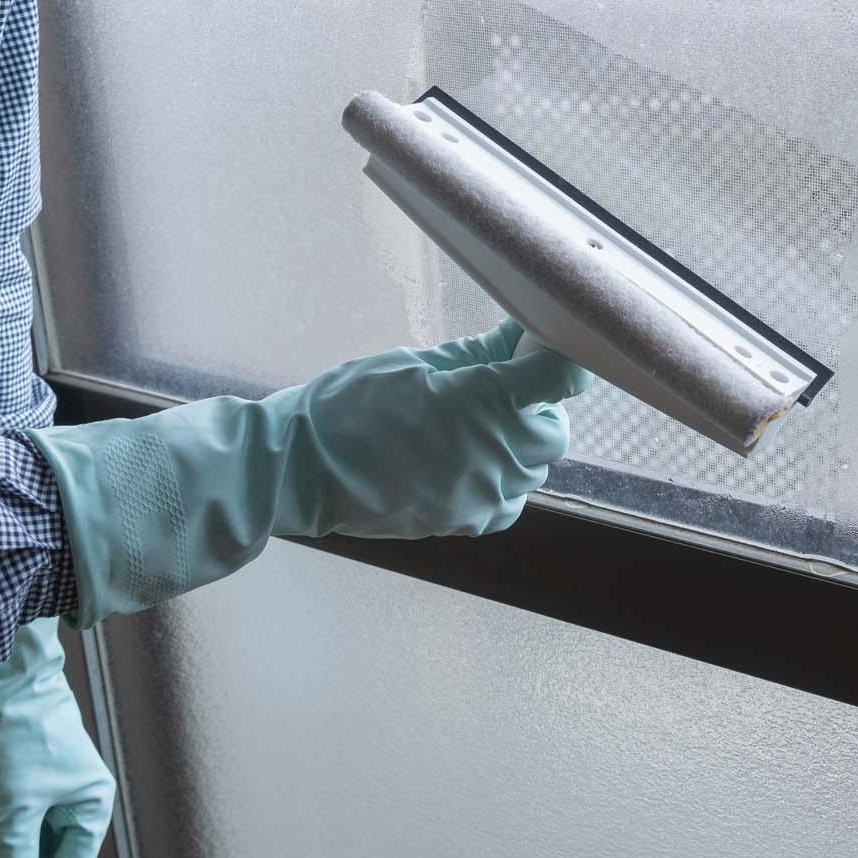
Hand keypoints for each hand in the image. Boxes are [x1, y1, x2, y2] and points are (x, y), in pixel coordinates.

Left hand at [0, 619, 115, 857]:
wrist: (8, 680)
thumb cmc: (24, 735)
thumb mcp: (18, 805)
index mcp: (93, 805)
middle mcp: (79, 798)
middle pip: (54, 857)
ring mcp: (54, 787)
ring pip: (35, 841)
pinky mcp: (29, 778)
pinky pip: (21, 822)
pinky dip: (5, 841)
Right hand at [29, 320, 591, 626]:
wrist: (298, 471)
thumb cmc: (348, 406)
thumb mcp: (414, 364)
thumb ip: (477, 355)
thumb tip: (519, 336)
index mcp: (481, 401)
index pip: (558, 380)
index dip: (559, 364)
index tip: (545, 354)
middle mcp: (493, 454)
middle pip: (553, 428)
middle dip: (536, 406)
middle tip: (498, 388)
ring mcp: (482, 494)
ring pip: (535, 467)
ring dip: (519, 443)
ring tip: (472, 426)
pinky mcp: (466, 521)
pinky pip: (509, 499)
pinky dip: (501, 480)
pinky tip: (465, 461)